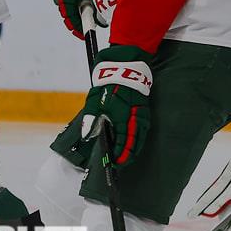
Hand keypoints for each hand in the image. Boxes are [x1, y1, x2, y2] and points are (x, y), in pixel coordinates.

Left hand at [80, 45, 151, 167]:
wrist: (126, 65)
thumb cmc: (109, 82)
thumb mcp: (95, 99)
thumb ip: (90, 118)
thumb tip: (86, 136)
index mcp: (122, 117)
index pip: (122, 143)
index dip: (118, 155)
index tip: (113, 163)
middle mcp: (134, 118)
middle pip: (133, 144)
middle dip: (127, 156)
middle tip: (119, 164)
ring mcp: (141, 114)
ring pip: (140, 138)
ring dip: (134, 149)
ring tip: (127, 157)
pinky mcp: (144, 110)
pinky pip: (143, 130)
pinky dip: (139, 139)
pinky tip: (134, 142)